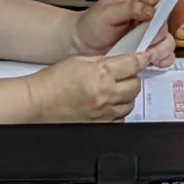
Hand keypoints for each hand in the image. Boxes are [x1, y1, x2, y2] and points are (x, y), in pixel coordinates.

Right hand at [31, 42, 151, 123]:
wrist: (38, 103)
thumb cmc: (52, 82)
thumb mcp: (79, 61)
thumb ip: (103, 61)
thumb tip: (121, 62)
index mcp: (101, 73)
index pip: (133, 64)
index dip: (142, 59)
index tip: (145, 58)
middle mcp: (106, 94)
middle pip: (136, 84)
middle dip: (132, 77)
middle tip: (122, 75)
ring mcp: (105, 112)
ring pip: (131, 103)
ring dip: (126, 95)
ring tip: (113, 90)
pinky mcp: (101, 125)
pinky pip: (120, 118)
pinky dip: (118, 111)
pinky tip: (108, 105)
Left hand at [69, 0, 164, 59]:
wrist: (78, 44)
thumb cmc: (90, 24)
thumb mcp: (108, 11)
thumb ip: (130, 8)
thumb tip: (152, 11)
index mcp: (139, 5)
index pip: (162, 7)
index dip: (161, 17)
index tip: (154, 27)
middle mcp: (146, 21)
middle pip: (165, 29)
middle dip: (160, 39)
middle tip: (148, 46)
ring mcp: (145, 39)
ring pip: (166, 44)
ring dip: (162, 51)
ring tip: (149, 56)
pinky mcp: (143, 54)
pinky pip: (160, 58)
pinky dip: (160, 61)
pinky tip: (152, 63)